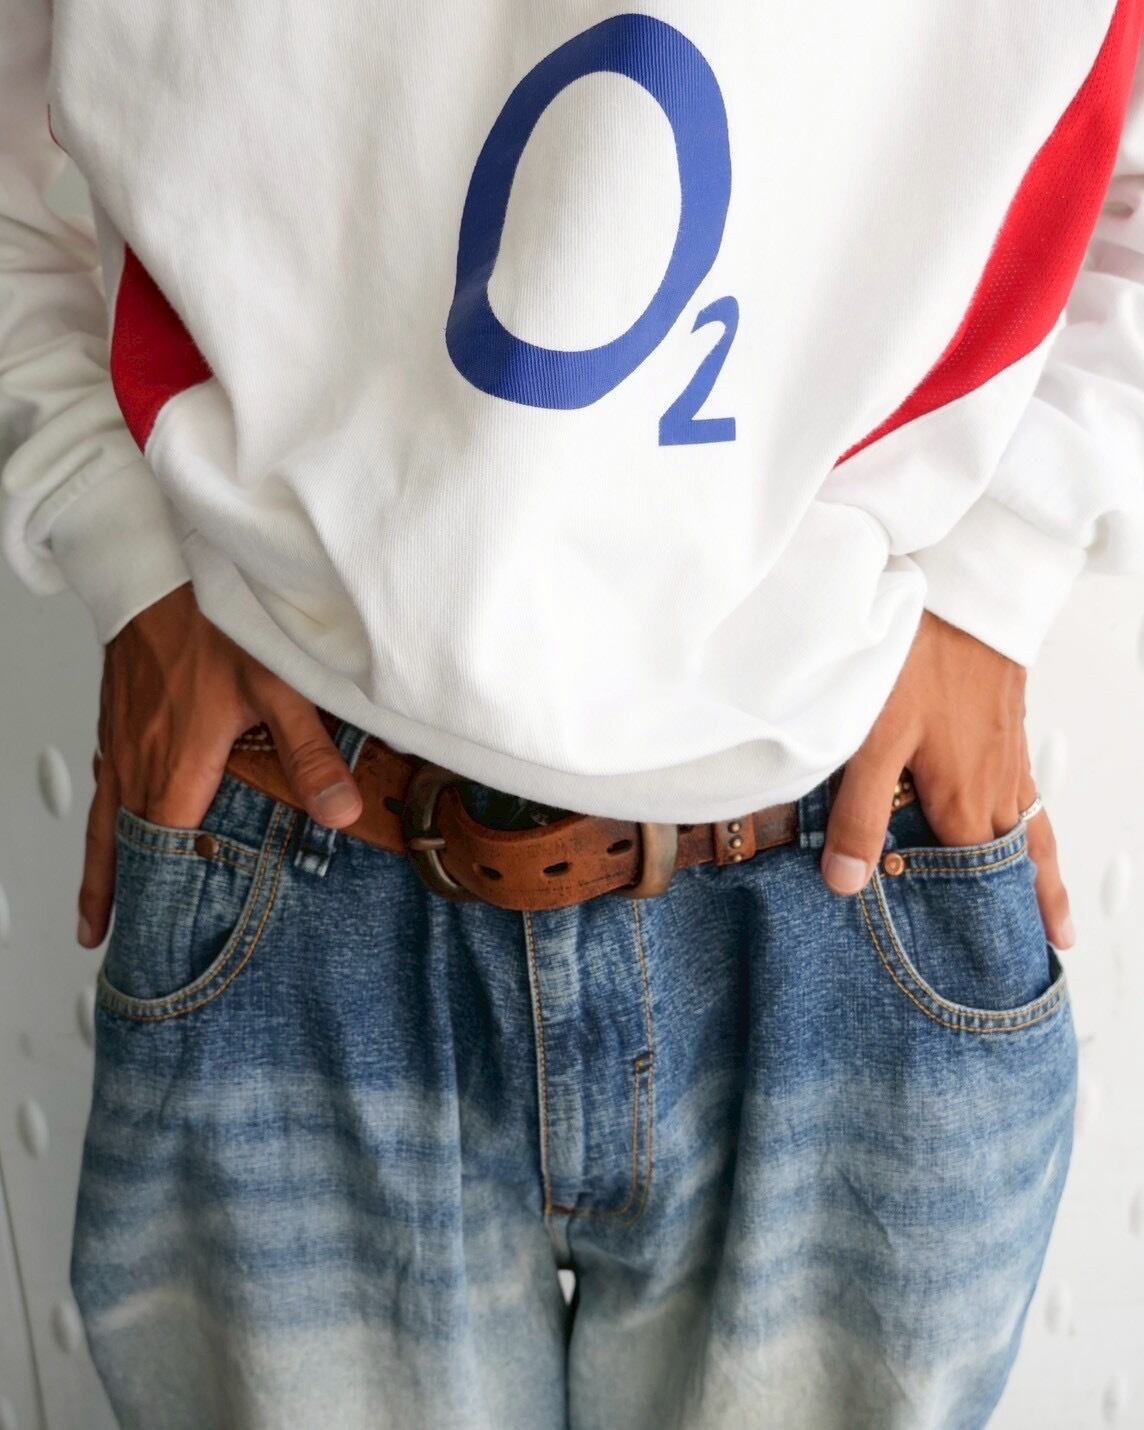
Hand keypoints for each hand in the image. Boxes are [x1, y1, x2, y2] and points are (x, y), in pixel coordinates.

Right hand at [76, 582, 363, 948]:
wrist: (156, 569)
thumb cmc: (211, 620)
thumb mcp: (277, 689)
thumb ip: (309, 754)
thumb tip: (338, 812)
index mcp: (176, 768)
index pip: (163, 856)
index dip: (162, 902)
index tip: (156, 942)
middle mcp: (138, 763)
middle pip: (123, 850)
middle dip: (122, 900)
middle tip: (118, 947)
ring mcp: (120, 742)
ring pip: (104, 822)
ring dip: (102, 867)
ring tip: (98, 909)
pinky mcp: (116, 721)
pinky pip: (102, 786)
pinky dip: (99, 821)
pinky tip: (107, 826)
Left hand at [819, 610, 1075, 950]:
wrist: (967, 587)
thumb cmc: (918, 658)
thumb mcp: (873, 740)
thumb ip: (860, 814)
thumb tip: (849, 885)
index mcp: (965, 801)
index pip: (974, 881)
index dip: (975, 920)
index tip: (995, 961)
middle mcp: (998, 786)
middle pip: (1016, 861)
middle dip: (1028, 905)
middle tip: (1048, 945)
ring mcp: (1009, 754)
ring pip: (1029, 827)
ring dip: (1036, 869)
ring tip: (1049, 907)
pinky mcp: (1008, 724)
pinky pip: (1027, 790)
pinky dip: (1031, 822)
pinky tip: (1020, 821)